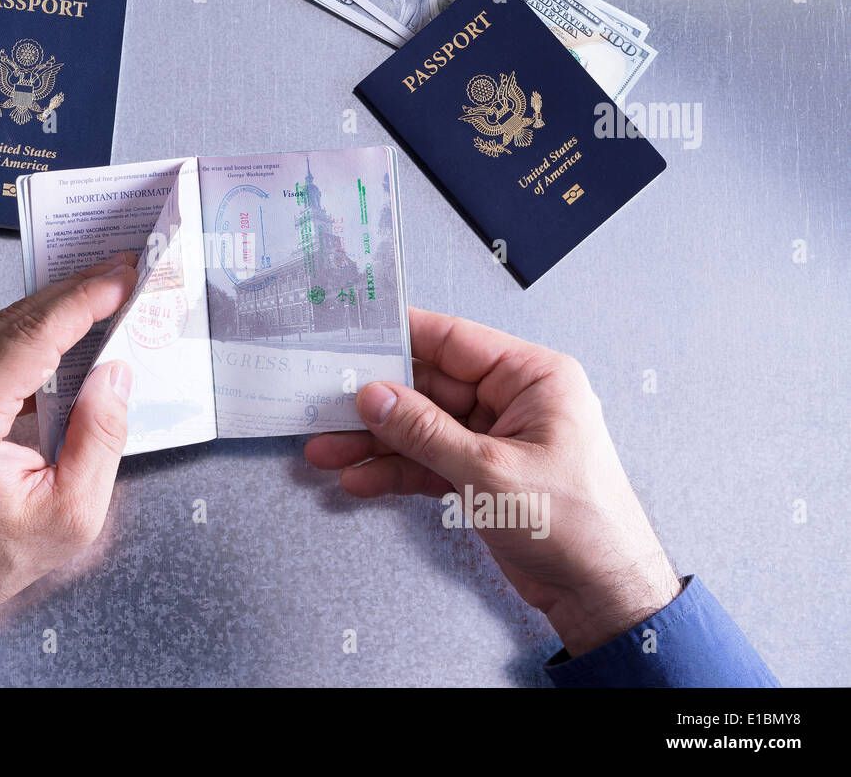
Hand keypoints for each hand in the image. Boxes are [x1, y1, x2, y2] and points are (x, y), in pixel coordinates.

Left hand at [0, 253, 137, 633]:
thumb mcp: (68, 514)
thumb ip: (100, 438)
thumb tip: (115, 376)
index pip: (32, 336)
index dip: (84, 301)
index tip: (121, 278)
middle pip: (13, 320)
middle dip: (73, 294)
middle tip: (119, 274)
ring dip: (49, 314)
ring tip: (99, 299)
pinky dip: (24, 339)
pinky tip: (59, 339)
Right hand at [305, 307, 680, 655]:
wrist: (601, 593)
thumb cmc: (576, 526)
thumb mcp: (489, 472)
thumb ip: (425, 431)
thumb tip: (376, 397)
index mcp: (533, 378)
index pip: (455, 341)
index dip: (401, 337)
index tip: (355, 334)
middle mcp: (515, 401)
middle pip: (429, 387)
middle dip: (376, 403)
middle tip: (326, 404)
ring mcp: (497, 438)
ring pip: (422, 427)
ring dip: (375, 442)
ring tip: (328, 452)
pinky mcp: (483, 473)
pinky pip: (429, 460)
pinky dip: (395, 470)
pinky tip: (360, 478)